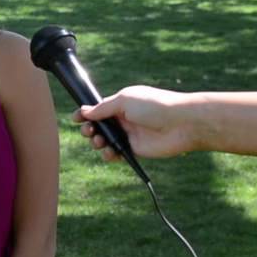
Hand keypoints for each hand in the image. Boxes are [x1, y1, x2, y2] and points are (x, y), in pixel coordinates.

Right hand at [71, 85, 199, 160]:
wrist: (180, 123)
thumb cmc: (155, 106)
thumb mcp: (125, 100)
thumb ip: (103, 108)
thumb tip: (85, 110)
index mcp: (121, 103)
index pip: (98, 109)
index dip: (85, 114)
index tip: (75, 119)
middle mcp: (124, 118)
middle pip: (99, 126)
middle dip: (89, 129)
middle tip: (89, 132)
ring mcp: (129, 134)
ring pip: (105, 141)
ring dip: (97, 143)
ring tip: (99, 142)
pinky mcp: (135, 149)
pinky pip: (116, 154)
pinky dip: (109, 155)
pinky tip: (110, 153)